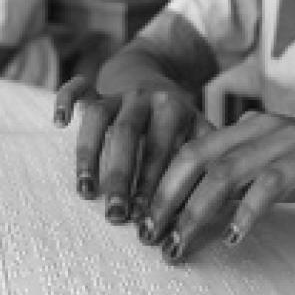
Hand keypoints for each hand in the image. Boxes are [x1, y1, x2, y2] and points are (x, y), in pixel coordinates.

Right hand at [53, 75, 213, 223]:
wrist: (157, 77)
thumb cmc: (181, 123)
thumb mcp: (201, 132)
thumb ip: (212, 158)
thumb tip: (236, 196)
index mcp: (176, 109)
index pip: (165, 148)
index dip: (158, 183)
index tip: (152, 217)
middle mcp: (146, 98)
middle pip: (130, 136)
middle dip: (124, 178)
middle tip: (118, 216)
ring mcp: (118, 94)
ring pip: (99, 119)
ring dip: (90, 156)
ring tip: (87, 193)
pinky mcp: (95, 91)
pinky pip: (76, 89)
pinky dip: (65, 100)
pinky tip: (59, 124)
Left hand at [142, 111, 294, 263]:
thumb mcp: (270, 171)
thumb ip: (236, 183)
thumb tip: (192, 210)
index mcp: (247, 125)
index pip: (191, 150)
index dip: (162, 183)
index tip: (144, 217)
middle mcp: (262, 125)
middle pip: (198, 157)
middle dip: (168, 197)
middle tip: (151, 234)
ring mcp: (289, 138)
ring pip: (227, 172)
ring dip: (197, 210)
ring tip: (181, 242)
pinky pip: (270, 184)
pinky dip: (247, 213)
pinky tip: (234, 236)